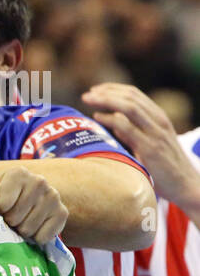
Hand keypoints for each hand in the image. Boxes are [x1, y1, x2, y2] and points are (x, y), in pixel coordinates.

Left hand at [0, 167, 66, 243]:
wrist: (25, 200)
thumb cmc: (2, 196)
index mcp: (18, 174)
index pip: (2, 205)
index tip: (0, 208)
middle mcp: (39, 181)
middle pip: (14, 218)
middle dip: (10, 222)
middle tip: (12, 217)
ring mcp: (53, 197)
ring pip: (28, 229)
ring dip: (22, 230)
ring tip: (22, 221)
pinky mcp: (62, 213)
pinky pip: (43, 237)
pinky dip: (36, 237)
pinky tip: (35, 227)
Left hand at [82, 83, 199, 206]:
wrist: (186, 186)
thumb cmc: (165, 168)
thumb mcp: (150, 144)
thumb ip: (134, 132)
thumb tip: (114, 123)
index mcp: (159, 118)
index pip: (135, 94)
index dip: (113, 89)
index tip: (95, 90)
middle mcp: (159, 121)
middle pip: (131, 97)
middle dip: (106, 92)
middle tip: (87, 94)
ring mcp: (155, 133)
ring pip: (129, 107)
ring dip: (106, 100)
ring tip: (88, 100)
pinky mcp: (150, 147)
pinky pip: (127, 126)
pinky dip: (109, 119)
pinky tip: (97, 117)